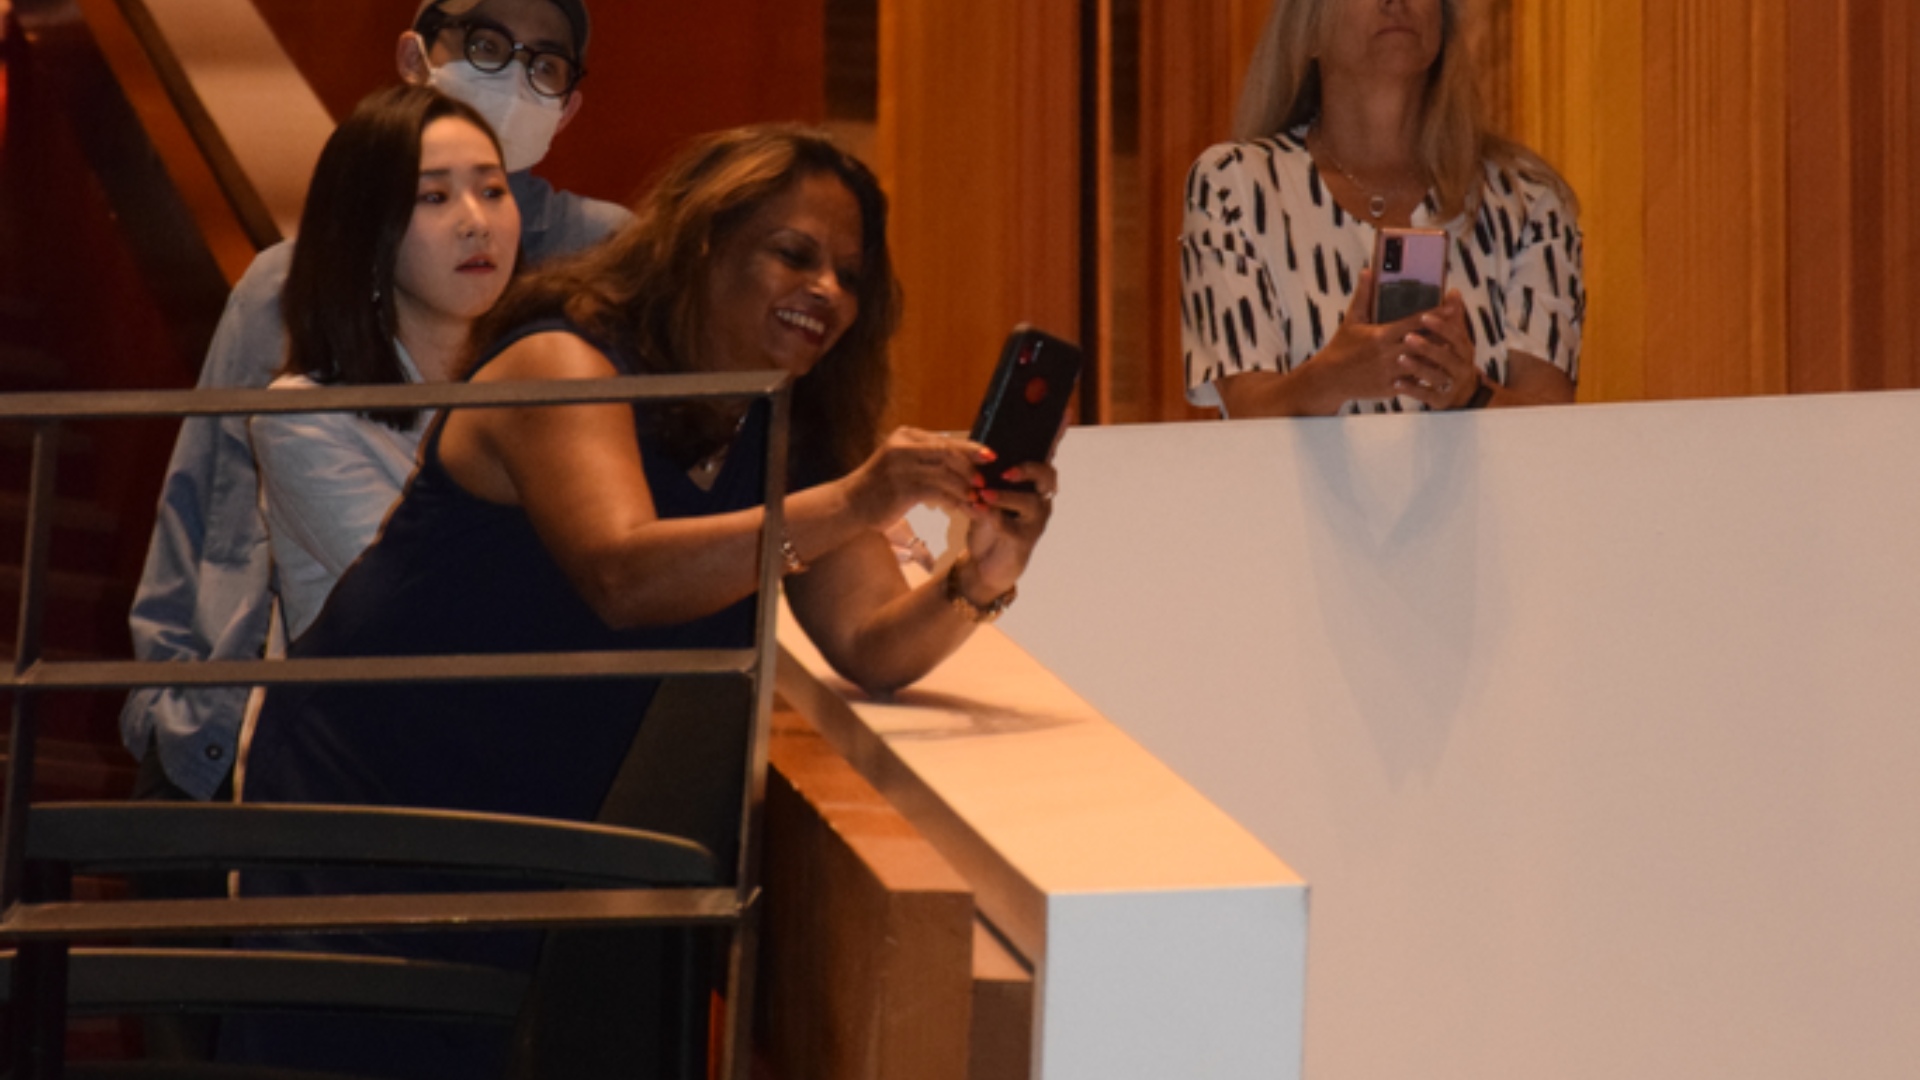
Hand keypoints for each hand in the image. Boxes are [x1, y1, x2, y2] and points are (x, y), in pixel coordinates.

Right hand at [841, 427, 993, 531]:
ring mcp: (901, 465)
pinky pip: (938, 491)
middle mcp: (903, 446)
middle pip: (948, 454)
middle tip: (984, 484)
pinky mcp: (902, 486)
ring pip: (945, 473)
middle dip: (970, 469)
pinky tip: (961, 508)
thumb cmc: (881, 488)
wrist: (850, 505)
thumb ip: (928, 460)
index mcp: (905, 436)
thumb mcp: (903, 465)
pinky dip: (953, 500)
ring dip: (965, 488)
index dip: (970, 448)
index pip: (945, 440)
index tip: (990, 456)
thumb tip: (965, 462)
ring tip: (977, 500)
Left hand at [960, 462, 1057, 598]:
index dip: (1033, 459)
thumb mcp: (985, 500)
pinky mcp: (1023, 541)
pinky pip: (1010, 527)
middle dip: (1028, 471)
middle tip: (1005, 473)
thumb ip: (984, 482)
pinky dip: (991, 516)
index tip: (1012, 458)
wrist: (984, 563)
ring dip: (1005, 496)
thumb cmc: (988, 526)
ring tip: (983, 494)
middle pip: (1047, 479)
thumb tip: (973, 459)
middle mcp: (1040, 503)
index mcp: (1033, 489)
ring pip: (1030, 503)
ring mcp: (1034, 523)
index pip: (1044, 467)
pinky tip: (974, 509)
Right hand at [1298, 270, 1442, 410]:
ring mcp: (1390, 372)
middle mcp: (1388, 354)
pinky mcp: (1389, 388)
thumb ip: (1363, 295)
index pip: (1414, 322)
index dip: (1435, 313)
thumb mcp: (1351, 320)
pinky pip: (1413, 382)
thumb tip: (1368, 271)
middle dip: (1442, 336)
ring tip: (1452, 353)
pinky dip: (1424, 377)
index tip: (1451, 306)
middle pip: (1424, 343)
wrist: (1329, 379)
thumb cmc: (1341, 347)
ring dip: (1437, 359)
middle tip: (1459, 329)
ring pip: (1422, 365)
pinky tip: (1436, 372)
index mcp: (1381, 335)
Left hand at [1390, 290, 1479, 409]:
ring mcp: (1451, 385)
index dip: (1441, 327)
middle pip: (1446, 357)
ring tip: (1400, 358)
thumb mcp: (1457, 340)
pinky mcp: (1440, 400)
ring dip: (1418, 367)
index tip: (1423, 317)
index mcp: (1464, 349)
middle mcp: (1461, 367)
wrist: (1463, 395)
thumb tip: (1453, 291)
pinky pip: (1426, 395)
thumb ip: (1453, 317)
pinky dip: (1411, 389)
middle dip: (1427, 347)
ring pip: (1435, 376)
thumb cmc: (1454, 360)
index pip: (1456, 336)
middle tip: (1407, 337)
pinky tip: (1396, 383)